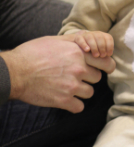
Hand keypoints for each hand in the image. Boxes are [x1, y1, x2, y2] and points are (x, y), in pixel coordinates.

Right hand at [1, 35, 115, 112]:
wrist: (14, 72)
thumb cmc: (32, 53)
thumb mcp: (55, 40)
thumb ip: (74, 41)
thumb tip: (89, 40)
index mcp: (79, 53)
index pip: (106, 62)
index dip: (105, 67)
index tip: (103, 70)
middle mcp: (79, 68)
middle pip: (97, 78)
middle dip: (88, 78)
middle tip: (73, 77)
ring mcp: (72, 85)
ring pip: (89, 93)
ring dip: (80, 92)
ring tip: (66, 87)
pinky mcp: (64, 100)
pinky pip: (79, 107)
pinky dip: (73, 105)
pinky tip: (64, 99)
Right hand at [74, 30, 113, 57]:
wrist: (82, 46)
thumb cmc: (95, 51)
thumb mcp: (102, 51)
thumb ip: (105, 53)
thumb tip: (109, 60)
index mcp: (102, 35)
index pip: (108, 37)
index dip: (109, 46)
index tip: (109, 55)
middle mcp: (95, 34)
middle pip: (99, 37)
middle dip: (102, 47)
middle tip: (102, 56)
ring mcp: (86, 35)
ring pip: (90, 38)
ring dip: (94, 47)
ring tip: (96, 55)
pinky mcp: (78, 38)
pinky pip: (80, 39)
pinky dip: (84, 44)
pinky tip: (87, 50)